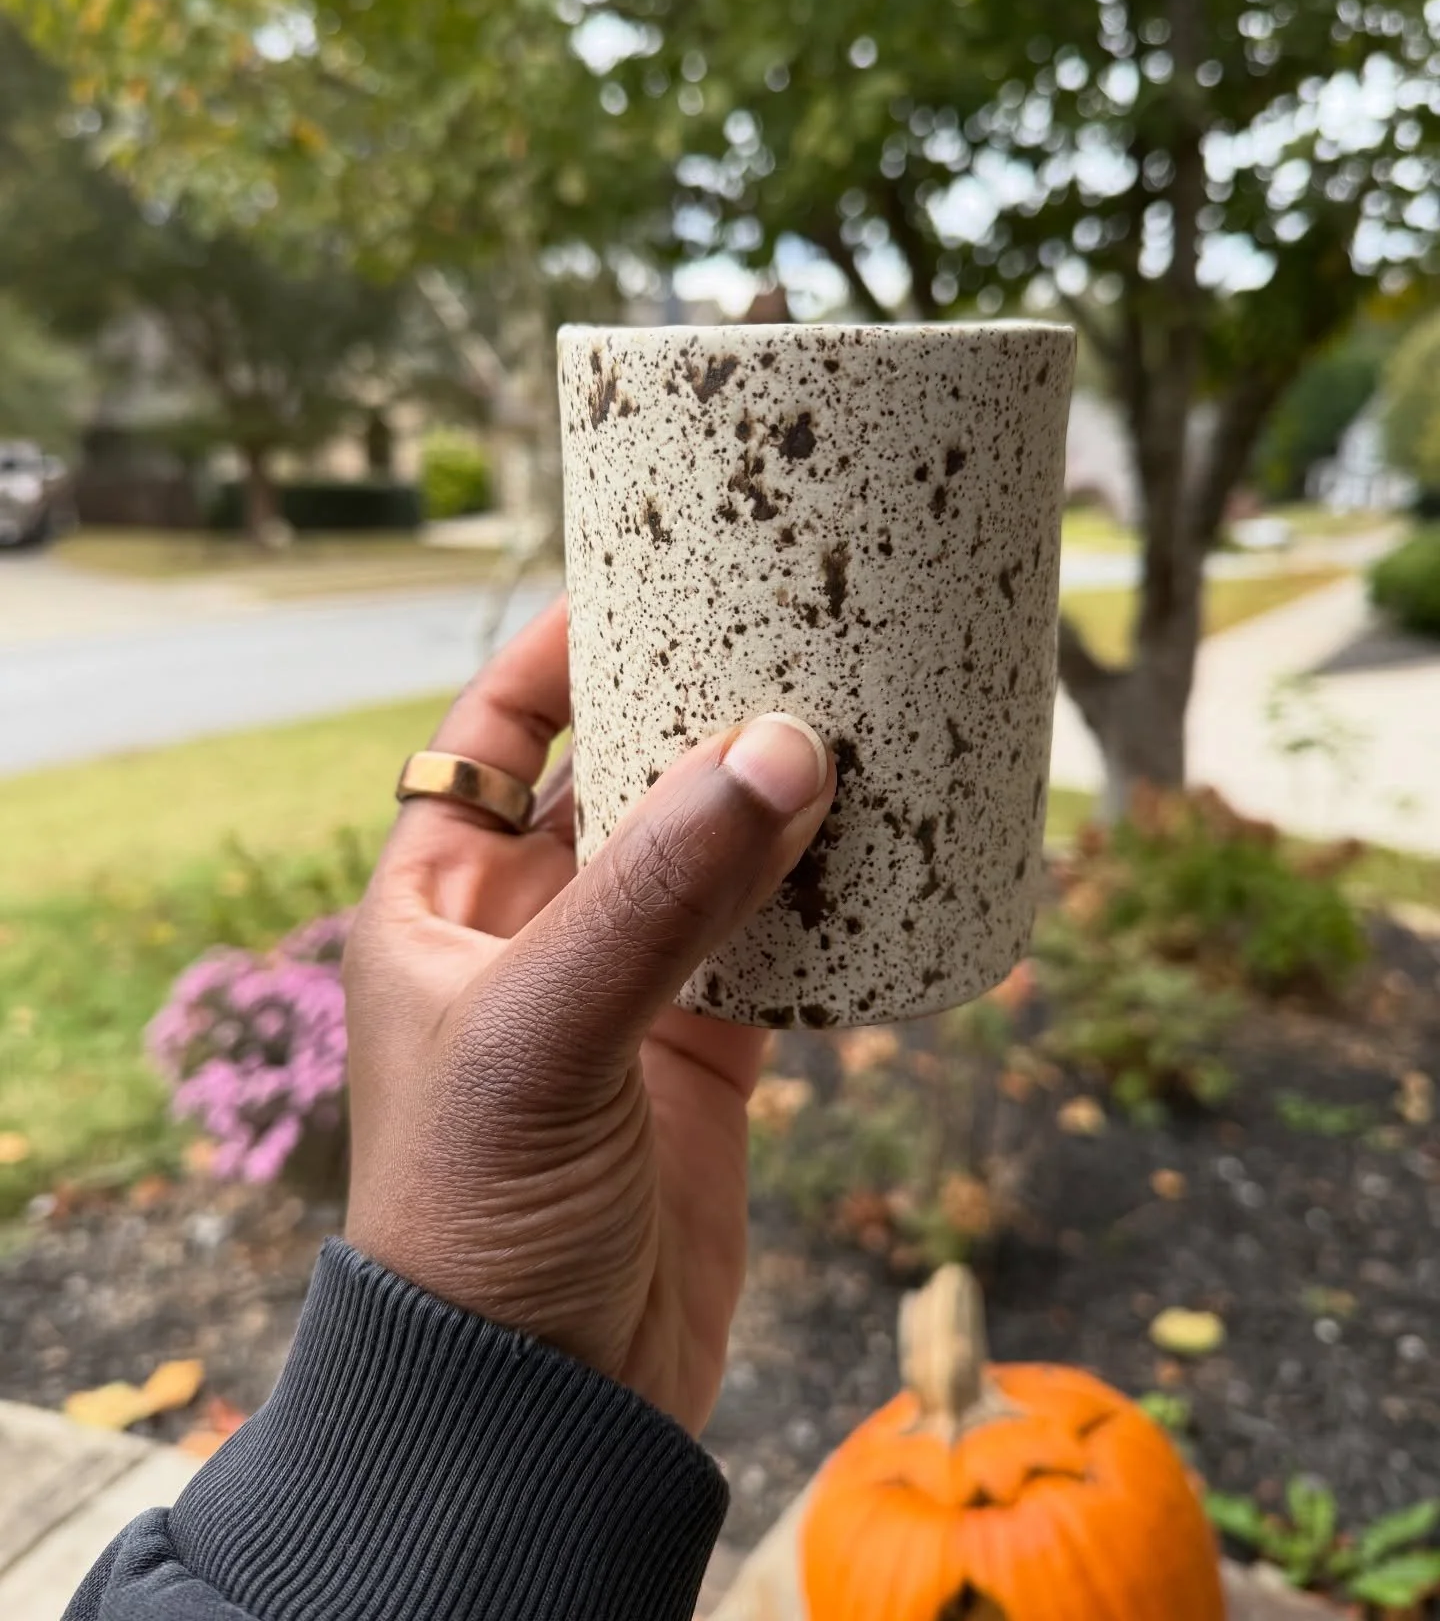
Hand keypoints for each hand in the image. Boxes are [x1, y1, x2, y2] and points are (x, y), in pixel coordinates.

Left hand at [343, 596, 834, 1434]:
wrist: (537, 1410)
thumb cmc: (476, 1217)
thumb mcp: (546, 1033)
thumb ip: (661, 895)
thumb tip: (781, 749)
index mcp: (444, 903)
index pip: (489, 740)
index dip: (553, 654)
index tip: (642, 575)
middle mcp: (533, 932)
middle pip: (621, 783)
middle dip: (694, 715)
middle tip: (788, 635)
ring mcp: (626, 995)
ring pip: (709, 860)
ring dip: (773, 804)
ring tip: (857, 721)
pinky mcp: (705, 1061)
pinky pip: (776, 951)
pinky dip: (826, 907)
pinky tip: (884, 854)